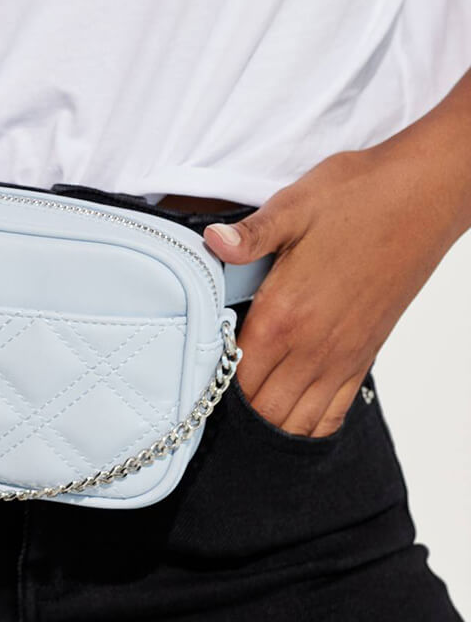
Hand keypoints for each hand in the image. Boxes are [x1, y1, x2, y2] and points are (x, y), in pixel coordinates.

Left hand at [202, 139, 464, 436]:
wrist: (426, 195)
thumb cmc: (360, 196)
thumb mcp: (295, 206)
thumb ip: (250, 235)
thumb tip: (212, 240)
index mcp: (283, 315)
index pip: (234, 378)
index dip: (211, 387)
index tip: (195, 381)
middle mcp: (311, 347)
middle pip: (262, 410)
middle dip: (237, 415)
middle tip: (216, 403)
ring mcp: (341, 357)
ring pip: (297, 422)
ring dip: (270, 425)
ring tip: (249, 416)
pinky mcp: (363, 357)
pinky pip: (334, 414)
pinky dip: (309, 426)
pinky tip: (291, 419)